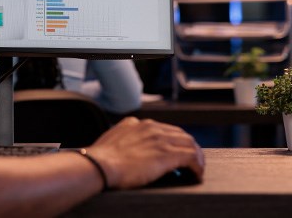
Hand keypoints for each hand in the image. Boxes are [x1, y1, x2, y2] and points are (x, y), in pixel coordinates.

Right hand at [86, 117, 204, 188]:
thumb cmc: (101, 159)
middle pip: (180, 134)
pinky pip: (191, 157)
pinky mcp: (167, 154)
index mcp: (136, 124)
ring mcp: (159, 140)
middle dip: (188, 147)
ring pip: (189, 143)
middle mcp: (150, 127)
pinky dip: (197, 166)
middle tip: (191, 162)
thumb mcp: (112, 140)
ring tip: (197, 169)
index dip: (173, 141)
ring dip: (196, 157)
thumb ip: (123, 137)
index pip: (164, 129)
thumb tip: (127, 148)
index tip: (175, 151)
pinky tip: (196, 174)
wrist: (99, 165)